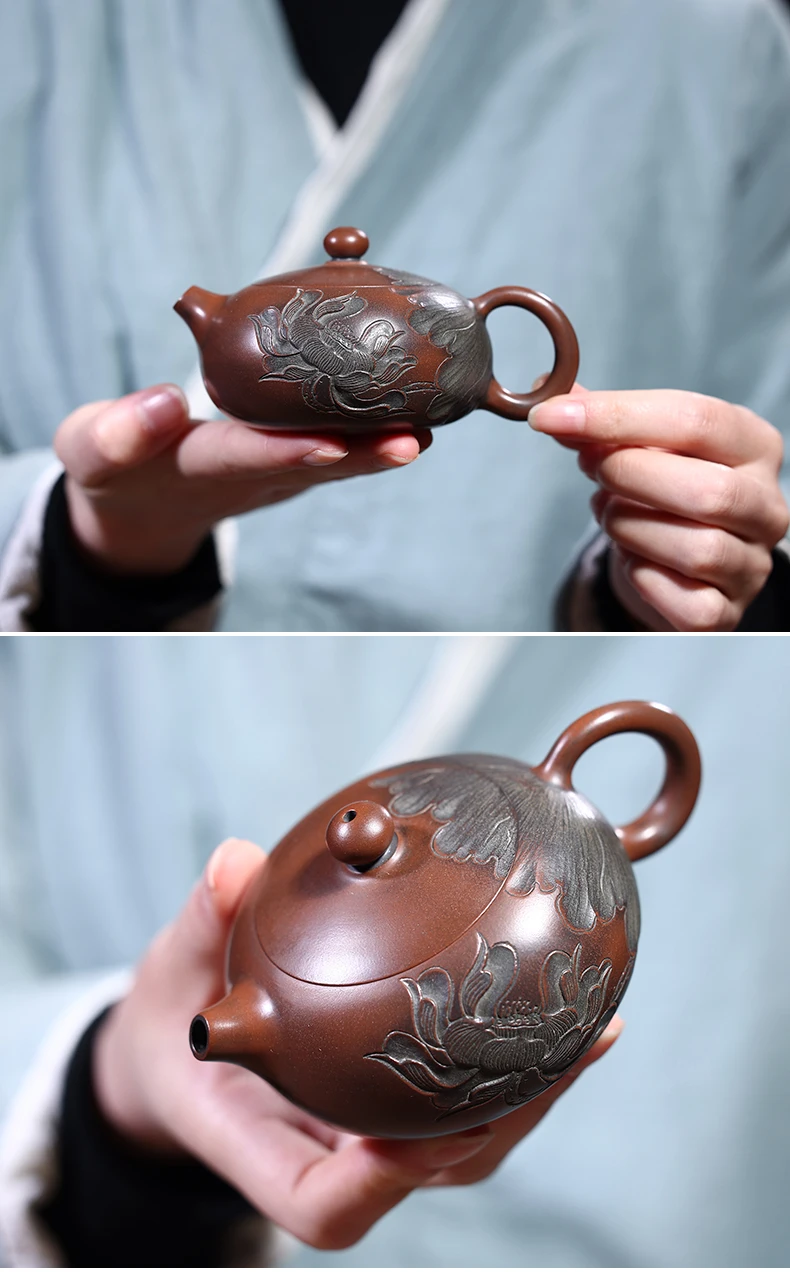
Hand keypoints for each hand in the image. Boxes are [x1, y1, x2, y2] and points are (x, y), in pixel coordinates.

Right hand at [55, 386, 430, 573]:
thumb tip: (165, 400)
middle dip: (363, 453)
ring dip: (384, 445)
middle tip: (413, 440)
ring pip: (337, 461)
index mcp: (197, 469)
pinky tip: (420, 403)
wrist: (144, 504)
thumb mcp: (92, 450)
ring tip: (437, 423)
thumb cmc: (116, 466)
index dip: (287, 453)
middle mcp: (249, 476)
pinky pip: (338, 442)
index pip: (245, 458)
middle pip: (313, 466)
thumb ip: (119, 432)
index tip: (329, 445)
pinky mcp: (293, 463)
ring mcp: (277, 474)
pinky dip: (376, 424)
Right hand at [94, 838, 622, 1249]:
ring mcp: (375, 1133)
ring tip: (592, 1026)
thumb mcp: (172, 970)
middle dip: (501, 1122)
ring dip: (533, 1092)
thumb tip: (233, 863)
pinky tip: (562, 1003)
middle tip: (564, 1050)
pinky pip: (468, 1095)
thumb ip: (202, 922)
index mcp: (261, 1145)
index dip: (378, 1182)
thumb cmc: (178, 1020)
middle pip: (426, 1174)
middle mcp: (333, 1150)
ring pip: (466, 1143)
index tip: (413, 1132)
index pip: (324, 1201)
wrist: (188, 1051)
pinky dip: (518, 1059)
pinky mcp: (403, 1103)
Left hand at [529, 386, 788, 630]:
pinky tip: (633, 558)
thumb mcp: (642, 444)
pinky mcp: (725, 611)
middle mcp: (766, 505)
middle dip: (629, 476)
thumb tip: (551, 396)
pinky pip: (685, 602)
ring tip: (610, 512)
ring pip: (697, 549)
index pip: (696, 421)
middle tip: (590, 467)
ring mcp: (752, 563)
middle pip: (707, 491)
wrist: (679, 559)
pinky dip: (644, 579)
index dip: (618, 415)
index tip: (553, 416)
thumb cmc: (664, 489)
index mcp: (754, 446)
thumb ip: (602, 421)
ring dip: (630, 527)